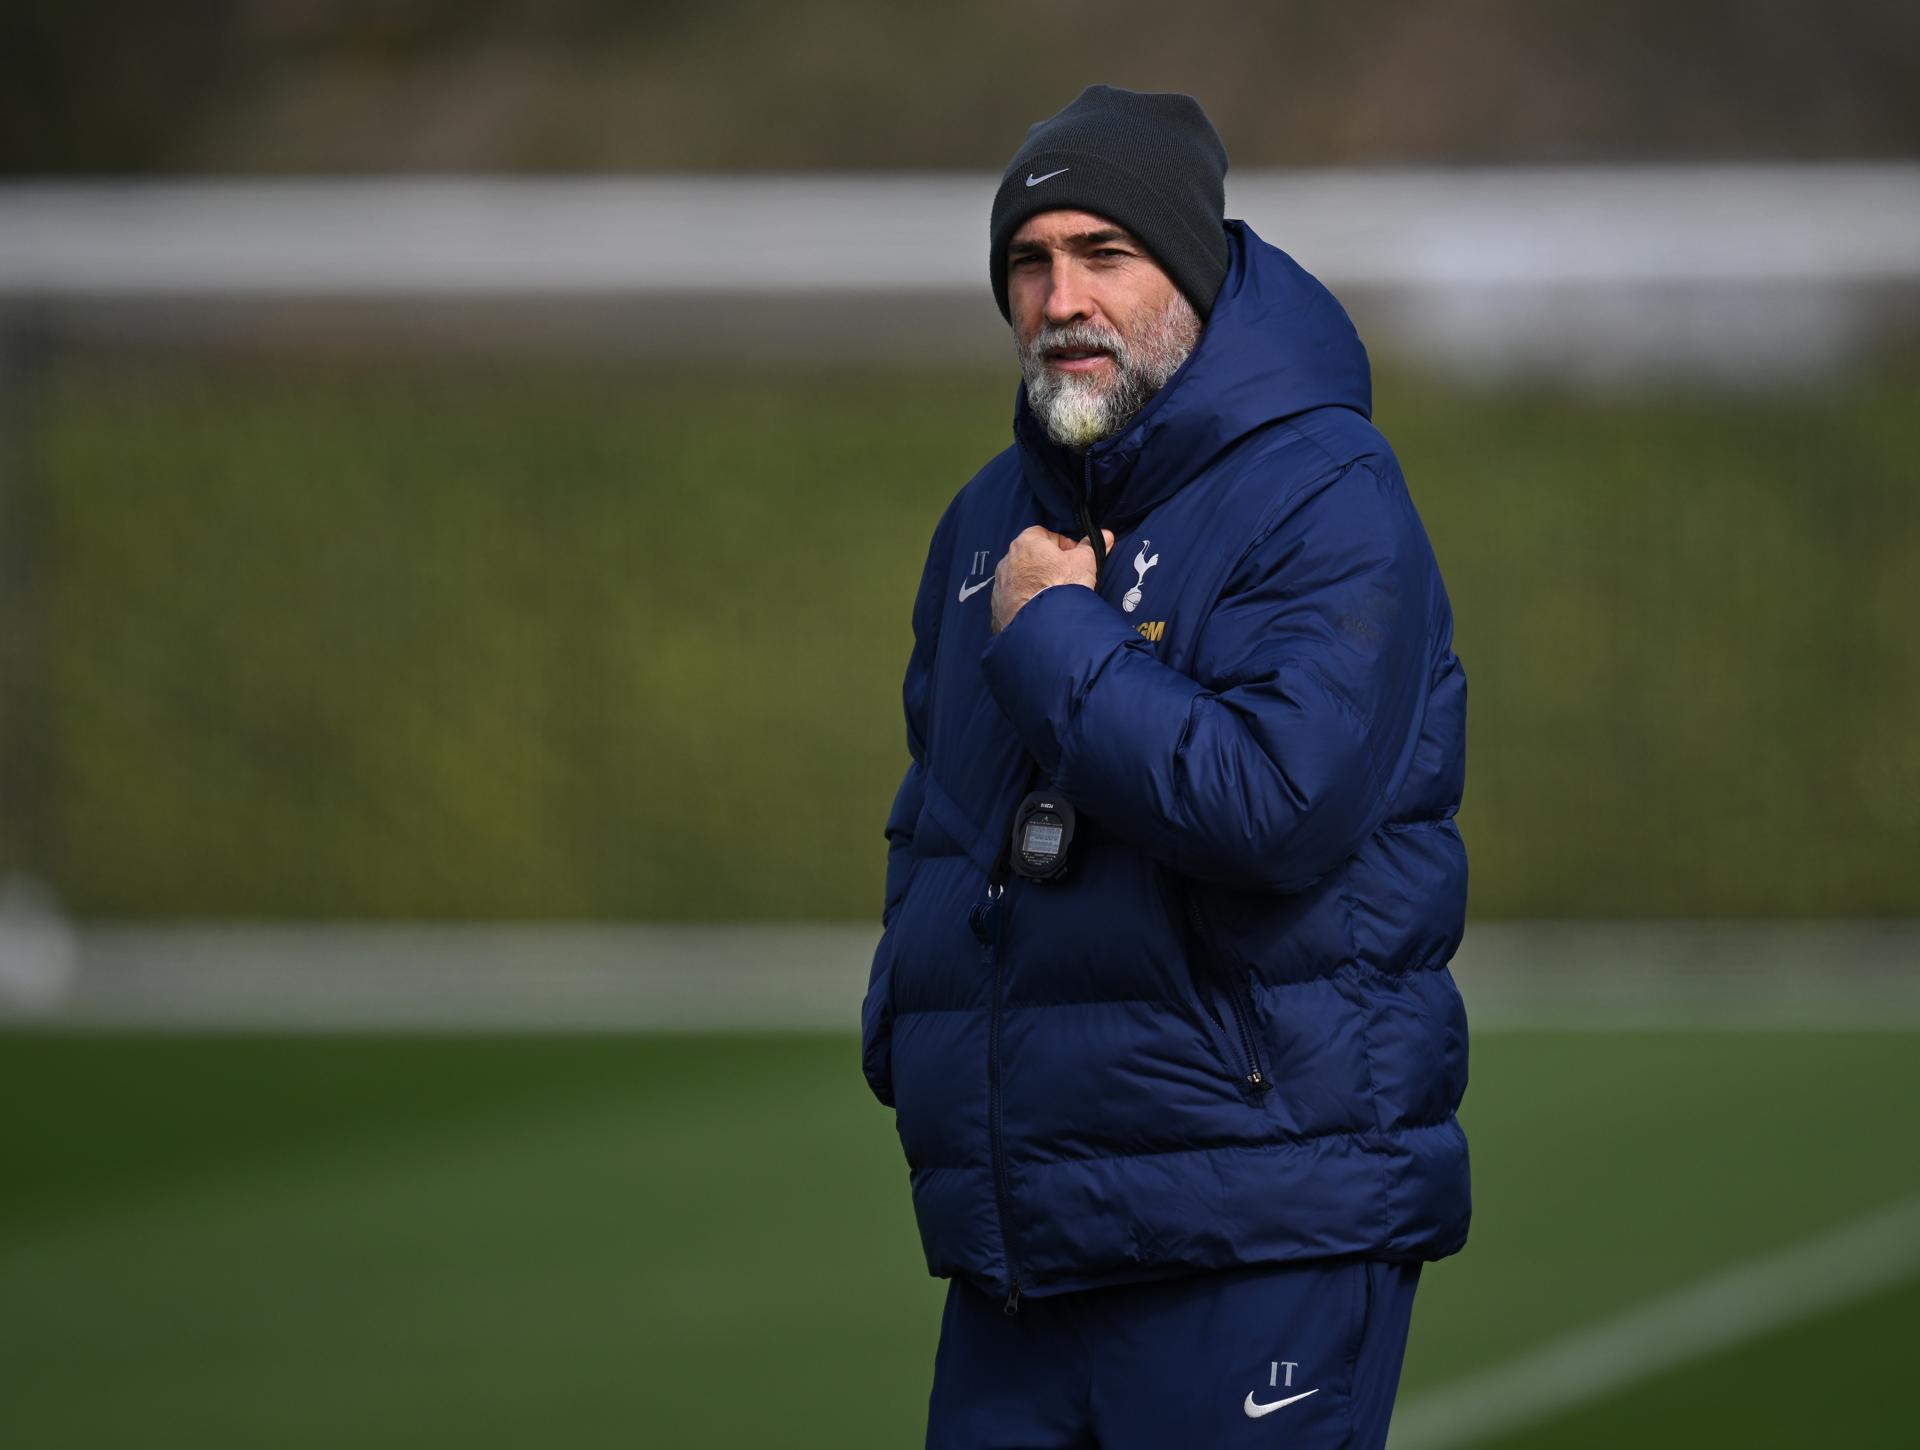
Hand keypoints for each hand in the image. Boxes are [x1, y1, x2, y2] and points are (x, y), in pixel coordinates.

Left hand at [989, 526, 1115, 634]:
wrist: (1043, 625)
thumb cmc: (1062, 586)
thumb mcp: (1084, 562)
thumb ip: (1092, 546)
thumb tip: (1105, 535)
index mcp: (1026, 543)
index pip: (1043, 534)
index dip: (1060, 543)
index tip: (1072, 556)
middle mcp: (1008, 559)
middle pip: (1030, 555)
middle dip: (1047, 563)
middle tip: (1065, 576)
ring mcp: (1000, 583)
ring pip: (1020, 577)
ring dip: (1034, 581)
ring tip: (1052, 594)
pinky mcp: (998, 605)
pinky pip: (1012, 597)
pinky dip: (1024, 599)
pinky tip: (1040, 608)